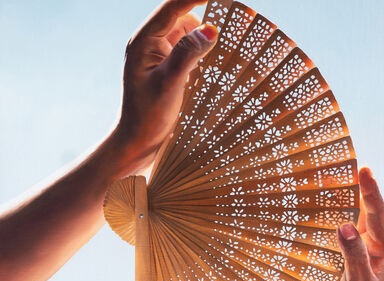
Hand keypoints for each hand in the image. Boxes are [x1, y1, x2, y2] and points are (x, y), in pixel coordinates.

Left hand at [114, 0, 217, 173]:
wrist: (137, 141)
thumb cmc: (148, 116)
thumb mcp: (169, 84)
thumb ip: (188, 54)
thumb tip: (210, 29)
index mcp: (143, 42)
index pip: (172, 7)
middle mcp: (148, 44)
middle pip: (179, 17)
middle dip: (201, 19)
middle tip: (223, 31)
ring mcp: (156, 57)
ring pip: (184, 34)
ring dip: (200, 38)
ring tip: (216, 51)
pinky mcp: (164, 69)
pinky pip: (184, 51)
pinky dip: (198, 52)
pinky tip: (206, 63)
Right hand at [318, 167, 383, 280]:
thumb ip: (353, 256)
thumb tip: (345, 225)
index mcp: (381, 252)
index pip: (378, 215)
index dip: (371, 192)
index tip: (364, 169)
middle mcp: (373, 248)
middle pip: (371, 212)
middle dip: (363, 190)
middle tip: (355, 167)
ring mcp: (360, 253)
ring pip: (359, 220)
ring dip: (352, 200)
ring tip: (342, 182)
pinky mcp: (346, 258)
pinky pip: (345, 231)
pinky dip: (339, 216)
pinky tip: (328, 210)